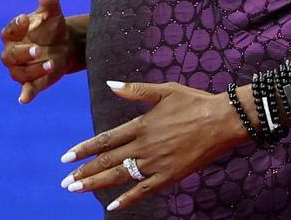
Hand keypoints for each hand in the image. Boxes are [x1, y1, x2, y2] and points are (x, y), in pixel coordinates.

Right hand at [0, 0, 75, 103]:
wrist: (66, 46)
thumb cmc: (53, 28)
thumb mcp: (53, 13)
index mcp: (15, 34)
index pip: (8, 31)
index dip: (15, 26)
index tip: (26, 19)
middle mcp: (13, 53)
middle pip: (11, 56)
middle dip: (24, 53)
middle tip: (38, 49)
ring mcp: (22, 69)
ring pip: (20, 73)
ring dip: (34, 70)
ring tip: (51, 63)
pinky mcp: (33, 83)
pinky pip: (26, 91)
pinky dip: (25, 95)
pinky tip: (24, 99)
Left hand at [58, 81, 249, 211]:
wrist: (224, 121)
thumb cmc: (196, 102)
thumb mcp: (165, 90)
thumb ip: (136, 91)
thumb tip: (110, 84)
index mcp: (141, 125)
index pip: (106, 139)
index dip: (84, 149)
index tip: (66, 157)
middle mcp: (144, 146)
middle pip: (108, 160)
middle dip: (84, 171)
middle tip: (66, 180)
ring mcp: (156, 163)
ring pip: (120, 176)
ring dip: (96, 184)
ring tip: (76, 190)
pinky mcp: (169, 176)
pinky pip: (144, 190)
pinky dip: (127, 199)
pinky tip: (112, 207)